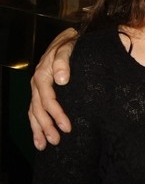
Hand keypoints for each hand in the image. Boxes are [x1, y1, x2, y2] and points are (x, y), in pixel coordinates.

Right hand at [28, 28, 76, 149]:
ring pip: (33, 112)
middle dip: (46, 127)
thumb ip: (63, 61)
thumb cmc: (71, 43)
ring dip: (38, 129)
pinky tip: (39, 137)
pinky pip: (34, 110)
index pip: (47, 99)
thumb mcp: (68, 47)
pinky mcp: (41, 91)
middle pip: (38, 109)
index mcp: (42, 74)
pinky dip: (36, 124)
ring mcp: (37, 88)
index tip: (67, 127)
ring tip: (43, 146)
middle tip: (57, 141)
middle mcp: (37, 83)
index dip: (56, 114)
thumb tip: (60, 79)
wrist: (70, 37)